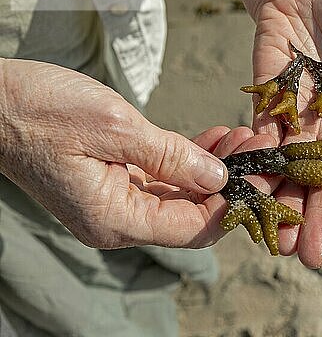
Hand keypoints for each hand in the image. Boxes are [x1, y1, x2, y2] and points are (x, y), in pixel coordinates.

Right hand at [0, 59, 271, 248]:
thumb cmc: (41, 110)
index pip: (196, 227)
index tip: (263, 168)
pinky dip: (189, 162)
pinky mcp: (114, 183)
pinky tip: (213, 140)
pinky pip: (163, 180)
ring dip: (213, 169)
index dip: (235, 201)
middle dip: (231, 182)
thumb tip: (220, 177)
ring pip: (182, 196)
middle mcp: (119, 221)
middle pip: (193, 214)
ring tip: (242, 137)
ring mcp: (116, 203)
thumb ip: (171, 156)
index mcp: (116, 219)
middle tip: (258, 145)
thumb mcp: (114, 126)